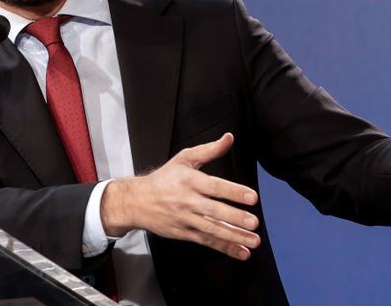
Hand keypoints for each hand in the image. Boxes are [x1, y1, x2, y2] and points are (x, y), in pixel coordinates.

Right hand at [101, 132, 260, 259]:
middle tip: (253, 222)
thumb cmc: (164, 179)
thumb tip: (229, 138)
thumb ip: (208, 150)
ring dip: (234, 236)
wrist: (137, 201)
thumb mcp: (184, 159)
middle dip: (235, 217)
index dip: (233, 192)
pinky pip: (207, 241)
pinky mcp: (184, 233)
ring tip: (253, 240)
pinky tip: (241, 252)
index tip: (252, 197)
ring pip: (212, 229)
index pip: (214, 186)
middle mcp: (187, 200)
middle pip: (213, 210)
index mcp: (189, 180)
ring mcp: (185, 219)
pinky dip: (225, 247)